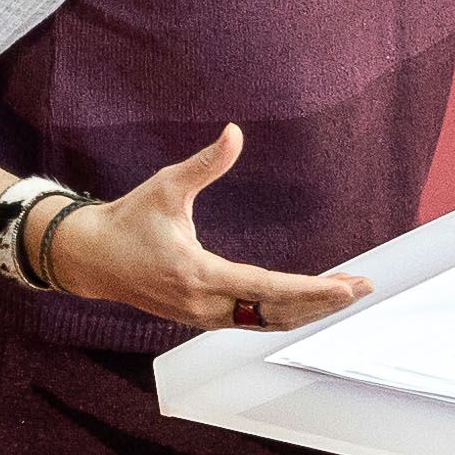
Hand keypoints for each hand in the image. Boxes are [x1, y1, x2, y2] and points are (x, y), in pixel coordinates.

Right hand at [45, 125, 372, 333]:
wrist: (90, 258)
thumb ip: (205, 163)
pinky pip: (253, 321)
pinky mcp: (202, 317)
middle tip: (363, 287)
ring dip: (308, 310)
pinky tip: (309, 302)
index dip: (310, 290)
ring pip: (267, 322)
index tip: (345, 287)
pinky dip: (285, 313)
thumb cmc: (128, 220)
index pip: (267, 288)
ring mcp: (203, 317)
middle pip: (276, 313)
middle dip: (323, 302)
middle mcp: (204, 305)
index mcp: (198, 274)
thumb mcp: (166, 186)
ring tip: (346, 293)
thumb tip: (235, 132)